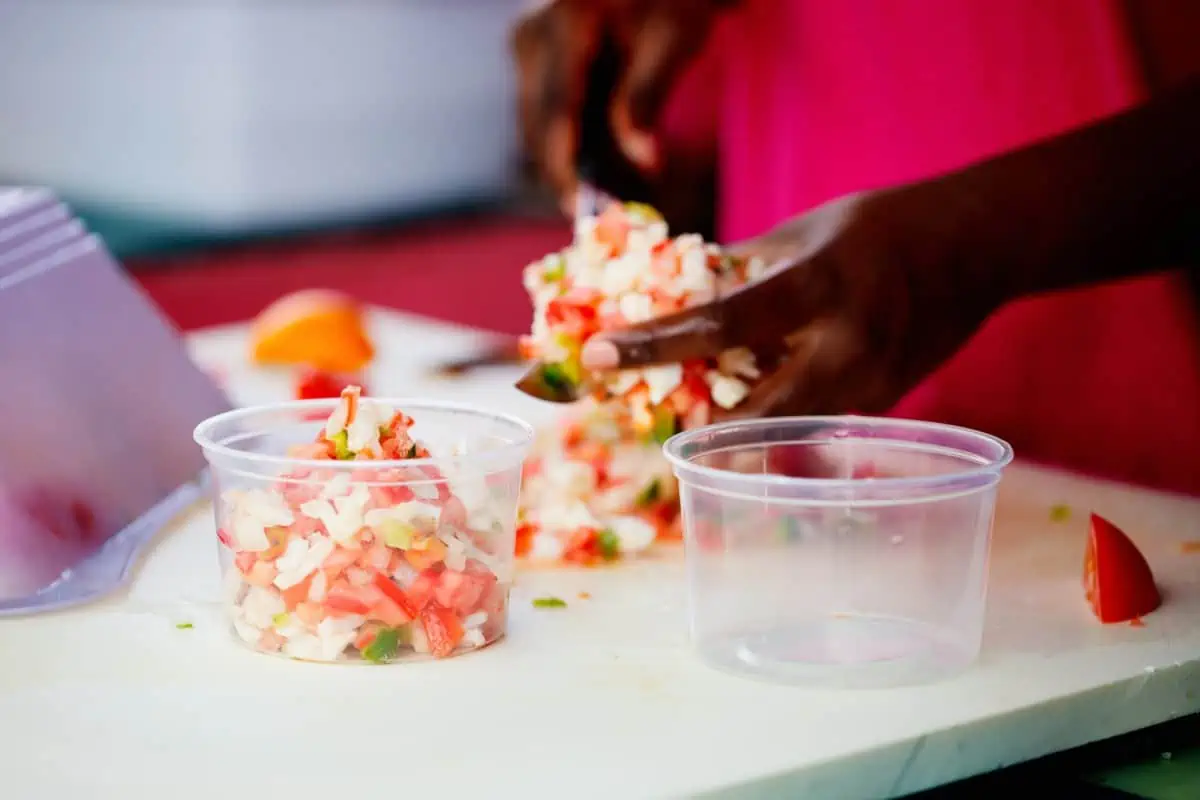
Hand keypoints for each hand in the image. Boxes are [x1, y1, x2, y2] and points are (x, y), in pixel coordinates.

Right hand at [511, 0, 725, 230]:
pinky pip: (548, 116)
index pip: (555, 112)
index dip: (566, 169)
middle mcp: (532, 35)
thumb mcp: (673, 39)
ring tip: (616, 199)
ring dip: (572, 166)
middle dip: (569, 176)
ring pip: (538, 128)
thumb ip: (648, 98)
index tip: (584, 211)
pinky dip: (575, 146)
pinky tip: (609, 172)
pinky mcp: (535, 60)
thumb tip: (644, 162)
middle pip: (538, 127)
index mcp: (564, 24)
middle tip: (608, 218)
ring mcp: (528, 47)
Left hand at [580, 186, 1006, 417]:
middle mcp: (847, 350)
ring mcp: (868, 388)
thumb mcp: (803, 232)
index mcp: (822, 287)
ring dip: (725, 432)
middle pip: (751, 415)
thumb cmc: (881, 227)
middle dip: (689, 425)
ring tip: (678, 418)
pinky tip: (739, 410)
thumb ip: (741, 271)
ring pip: (778, 433)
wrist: (978, 249)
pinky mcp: (878, 408)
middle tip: (635, 415)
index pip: (722, 324)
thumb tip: (674, 296)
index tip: (596, 353)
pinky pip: (806, 424)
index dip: (653, 344)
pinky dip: (767, 422)